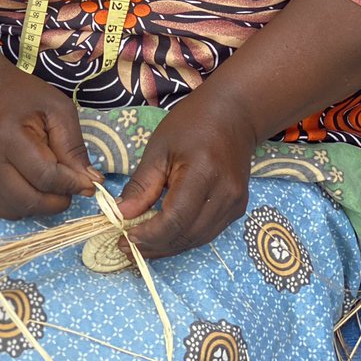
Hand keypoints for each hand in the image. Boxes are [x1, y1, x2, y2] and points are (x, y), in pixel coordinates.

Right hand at [0, 60, 101, 218]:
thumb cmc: (24, 97)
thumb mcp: (58, 109)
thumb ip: (73, 146)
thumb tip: (90, 182)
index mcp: (8, 137)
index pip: (45, 176)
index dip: (72, 184)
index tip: (91, 183)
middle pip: (31, 200)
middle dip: (60, 199)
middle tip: (73, 185)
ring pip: (19, 210)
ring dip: (44, 205)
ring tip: (53, 182)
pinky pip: (7, 210)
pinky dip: (26, 206)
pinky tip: (33, 185)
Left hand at [116, 87, 257, 258]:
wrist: (234, 114)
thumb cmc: (192, 123)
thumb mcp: (160, 147)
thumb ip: (142, 184)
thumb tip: (123, 214)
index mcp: (203, 173)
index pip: (175, 219)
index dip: (149, 235)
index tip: (124, 237)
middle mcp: (225, 194)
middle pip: (186, 235)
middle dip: (155, 246)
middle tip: (127, 247)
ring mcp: (235, 203)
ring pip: (198, 240)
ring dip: (168, 247)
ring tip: (142, 246)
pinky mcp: (238, 208)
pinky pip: (208, 233)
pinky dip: (184, 238)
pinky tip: (165, 235)